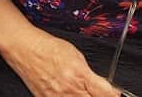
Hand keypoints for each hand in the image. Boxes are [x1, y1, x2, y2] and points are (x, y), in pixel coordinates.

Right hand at [1, 26, 118, 96]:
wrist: (26, 49)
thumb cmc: (49, 48)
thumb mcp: (77, 56)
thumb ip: (93, 76)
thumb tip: (108, 90)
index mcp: (80, 75)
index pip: (106, 94)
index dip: (113, 95)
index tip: (115, 94)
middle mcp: (70, 90)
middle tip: (99, 93)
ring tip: (81, 92)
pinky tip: (70, 94)